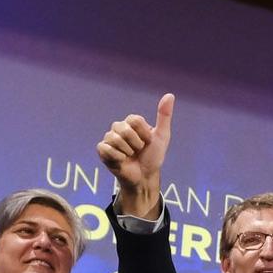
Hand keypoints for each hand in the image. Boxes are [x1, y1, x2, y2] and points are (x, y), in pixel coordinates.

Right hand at [96, 94, 174, 217]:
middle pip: (125, 129)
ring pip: (115, 139)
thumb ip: (164, 116)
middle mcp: (118, 128)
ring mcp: (109, 139)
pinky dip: (117, 157)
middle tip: (138, 151)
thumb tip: (170, 95)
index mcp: (131, 123)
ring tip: (130, 156)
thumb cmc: (153, 157)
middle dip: (136, 144)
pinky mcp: (103, 151)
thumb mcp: (162, 136)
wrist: (145, 177)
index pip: (134, 119)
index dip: (144, 133)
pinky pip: (106, 148)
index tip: (148, 142)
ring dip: (128, 152)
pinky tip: (121, 160)